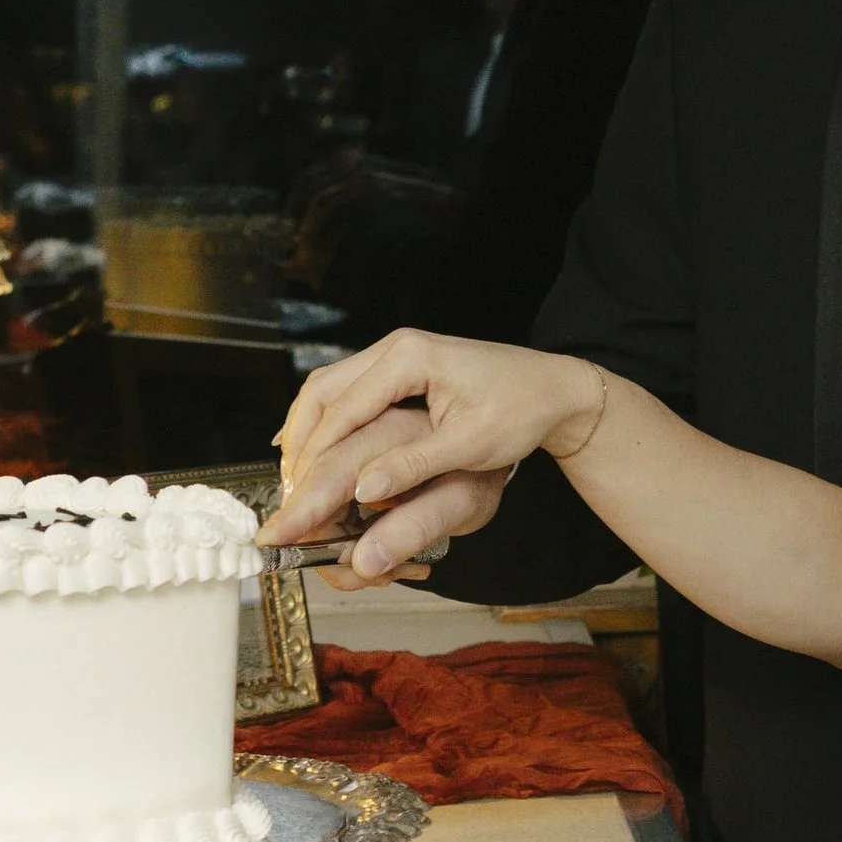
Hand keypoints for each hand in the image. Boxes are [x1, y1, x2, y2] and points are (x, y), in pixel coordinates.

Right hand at [266, 330, 602, 579]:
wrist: (554, 389)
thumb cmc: (521, 412)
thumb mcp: (471, 444)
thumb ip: (414, 464)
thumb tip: (364, 487)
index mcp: (409, 359)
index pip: (343, 409)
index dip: (316, 454)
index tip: (297, 493)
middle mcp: (395, 348)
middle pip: (322, 392)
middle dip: (299, 441)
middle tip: (287, 488)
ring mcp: (395, 355)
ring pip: (328, 389)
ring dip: (307, 430)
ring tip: (292, 475)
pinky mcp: (400, 369)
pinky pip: (347, 392)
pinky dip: (325, 421)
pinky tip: (312, 451)